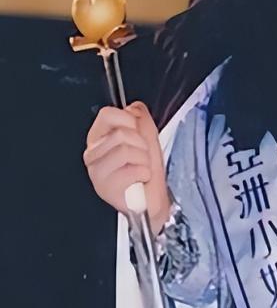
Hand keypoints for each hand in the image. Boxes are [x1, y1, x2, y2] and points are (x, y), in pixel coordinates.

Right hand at [83, 101, 170, 232]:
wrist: (152, 200)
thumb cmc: (147, 170)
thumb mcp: (148, 136)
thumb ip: (140, 117)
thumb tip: (134, 107)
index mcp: (100, 137)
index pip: (107, 114)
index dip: (129, 121)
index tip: (137, 133)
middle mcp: (93, 153)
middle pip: (120, 133)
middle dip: (141, 144)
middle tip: (142, 156)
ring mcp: (96, 171)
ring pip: (125, 149)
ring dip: (143, 159)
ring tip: (141, 168)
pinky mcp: (104, 187)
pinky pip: (132, 169)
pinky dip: (143, 173)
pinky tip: (140, 179)